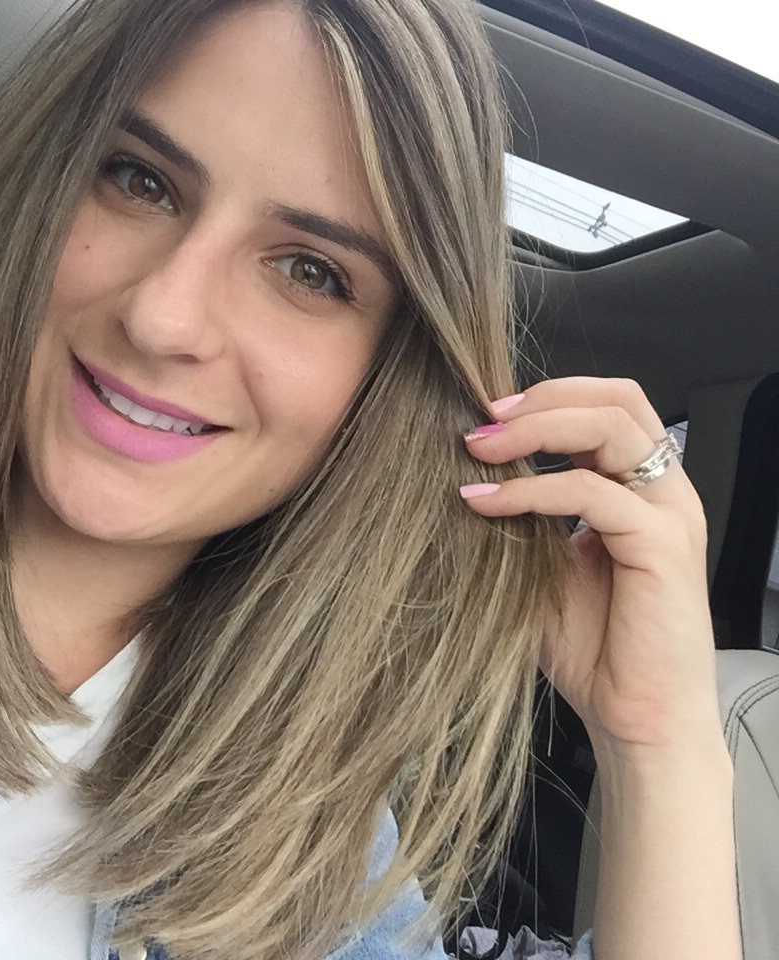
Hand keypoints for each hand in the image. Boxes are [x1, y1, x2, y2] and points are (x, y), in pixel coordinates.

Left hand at [461, 378, 720, 754]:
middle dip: (543, 397)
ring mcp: (669, 513)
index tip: (484, 414)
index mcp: (638, 489)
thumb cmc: (591, 645)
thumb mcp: (543, 564)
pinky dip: (531, 489)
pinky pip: (591, 491)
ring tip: (479, 446)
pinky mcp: (663, 545)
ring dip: (537, 427)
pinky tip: (487, 502)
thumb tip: (465, 475)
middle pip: (617, 398)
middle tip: (483, 418)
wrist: (633, 717)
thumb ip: (521, 516)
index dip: (546, 398)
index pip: (606, 406)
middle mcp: (662, 491)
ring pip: (611, 426)